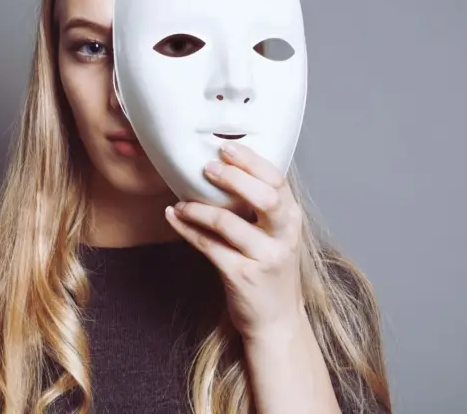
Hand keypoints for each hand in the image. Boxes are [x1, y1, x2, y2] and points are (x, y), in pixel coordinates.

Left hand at [164, 141, 306, 340]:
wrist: (277, 320)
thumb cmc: (270, 270)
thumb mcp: (277, 235)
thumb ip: (261, 207)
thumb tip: (226, 169)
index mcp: (292, 219)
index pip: (277, 180)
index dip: (251, 161)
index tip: (227, 147)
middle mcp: (284, 236)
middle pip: (264, 197)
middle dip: (233, 178)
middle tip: (206, 168)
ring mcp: (264, 257)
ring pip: (228, 222)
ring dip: (198, 208)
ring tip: (181, 202)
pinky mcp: (241, 275)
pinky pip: (208, 245)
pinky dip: (187, 229)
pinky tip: (174, 217)